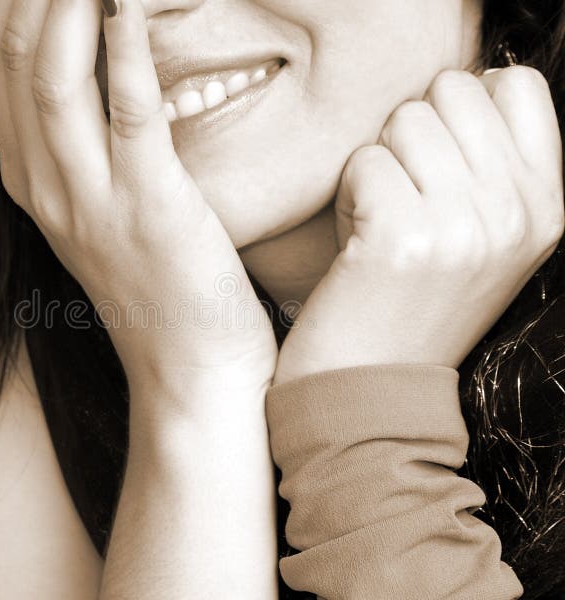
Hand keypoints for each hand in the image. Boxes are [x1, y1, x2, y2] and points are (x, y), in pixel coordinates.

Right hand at [0, 0, 276, 401]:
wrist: (188, 369)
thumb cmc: (158, 287)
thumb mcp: (101, 214)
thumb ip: (82, 151)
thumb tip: (95, 79)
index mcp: (31, 183)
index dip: (5, 3)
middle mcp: (46, 187)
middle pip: (16, 60)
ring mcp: (91, 200)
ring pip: (56, 78)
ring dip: (66, 4)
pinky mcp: (149, 209)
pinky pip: (129, 114)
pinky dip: (127, 51)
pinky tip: (129, 4)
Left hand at [276, 66, 563, 383]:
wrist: (368, 385)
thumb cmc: (405, 300)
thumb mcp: (478, 236)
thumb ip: (486, 164)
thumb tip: (464, 83)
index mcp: (544, 208)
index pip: (517, 86)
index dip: (462, 104)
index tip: (436, 156)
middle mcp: (517, 213)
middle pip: (451, 91)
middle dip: (409, 136)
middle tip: (401, 198)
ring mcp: (466, 225)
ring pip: (404, 120)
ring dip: (376, 166)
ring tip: (379, 222)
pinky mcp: (406, 236)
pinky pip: (363, 161)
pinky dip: (348, 194)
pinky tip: (356, 240)